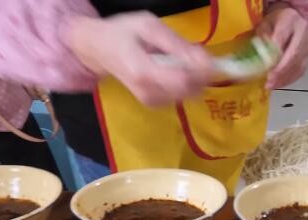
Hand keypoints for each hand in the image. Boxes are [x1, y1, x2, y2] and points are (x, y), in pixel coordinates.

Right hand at [65, 12, 216, 106]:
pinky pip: (180, 96)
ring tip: (178, 58)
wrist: (98, 50)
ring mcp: (151, 101)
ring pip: (188, 95)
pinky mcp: (154, 104)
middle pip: (190, 91)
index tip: (209, 57)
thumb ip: (176, 44)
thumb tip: (204, 59)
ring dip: (193, 78)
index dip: (202, 71)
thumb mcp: (149, 26)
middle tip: (193, 54)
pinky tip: (172, 68)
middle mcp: (148, 92)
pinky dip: (184, 83)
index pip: (184, 80)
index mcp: (144, 72)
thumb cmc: (123, 32)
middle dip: (200, 74)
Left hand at [257, 6, 307, 89]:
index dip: (274, 54)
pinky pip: (301, 70)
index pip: (282, 37)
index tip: (265, 67)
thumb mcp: (265, 23)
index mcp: (290, 20)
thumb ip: (262, 36)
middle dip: (280, 70)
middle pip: (293, 54)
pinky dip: (290, 79)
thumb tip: (260, 54)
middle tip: (269, 81)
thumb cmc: (277, 21)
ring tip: (271, 85)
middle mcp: (303, 32)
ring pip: (299, 65)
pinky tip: (279, 84)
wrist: (295, 18)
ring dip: (284, 78)